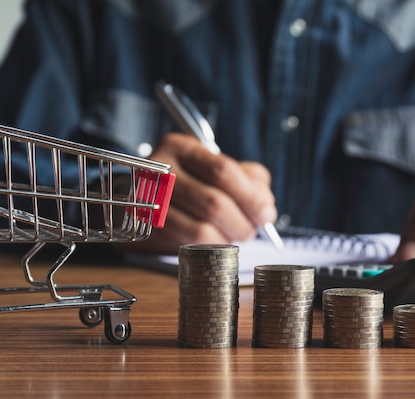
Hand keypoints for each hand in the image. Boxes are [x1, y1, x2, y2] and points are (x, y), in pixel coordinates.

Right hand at [125, 133, 276, 253]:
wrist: (148, 198)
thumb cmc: (194, 181)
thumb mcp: (220, 168)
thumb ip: (250, 180)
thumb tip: (265, 208)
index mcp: (182, 148)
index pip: (222, 171)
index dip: (251, 197)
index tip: (266, 214)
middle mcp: (162, 172)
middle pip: (213, 203)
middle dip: (243, 223)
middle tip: (252, 230)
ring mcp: (151, 202)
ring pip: (201, 229)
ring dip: (227, 239)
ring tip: (234, 235)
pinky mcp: (149, 228)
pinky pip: (188, 244)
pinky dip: (211, 247)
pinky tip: (217, 242)